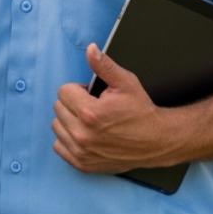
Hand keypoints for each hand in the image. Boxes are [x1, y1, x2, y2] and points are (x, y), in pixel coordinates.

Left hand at [52, 45, 171, 172]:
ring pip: (56, 126)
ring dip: (68, 121)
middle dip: (73, 104)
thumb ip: (104, 66)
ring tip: (89, 121)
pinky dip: (68, 139)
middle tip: (93, 107)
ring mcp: (81, 151)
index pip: (63, 91)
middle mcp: (82, 134)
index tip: (92, 95)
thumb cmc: (141, 112)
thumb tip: (90, 50)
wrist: (156, 141)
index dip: (79, 90)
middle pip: (58, 108)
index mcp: (90, 113)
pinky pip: (58, 146)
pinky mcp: (82, 164)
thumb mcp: (126, 83)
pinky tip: (85, 135)